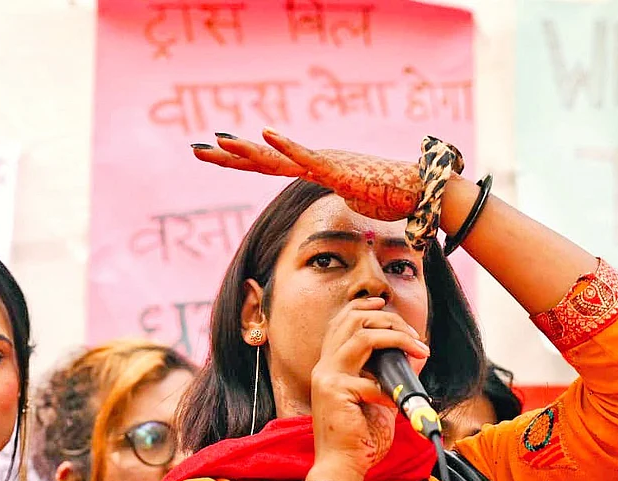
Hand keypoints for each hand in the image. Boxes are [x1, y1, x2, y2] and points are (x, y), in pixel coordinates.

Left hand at [194, 130, 422, 221]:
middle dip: (229, 155)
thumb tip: (344, 209)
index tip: (215, 154)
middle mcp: (316, 161)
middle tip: (196, 148)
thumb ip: (345, 202)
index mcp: (317, 169)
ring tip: (215, 141)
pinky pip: (306, 158)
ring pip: (277, 158)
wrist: (422, 192)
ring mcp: (325, 163)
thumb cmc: (396, 198)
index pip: (271, 165)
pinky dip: (284, 146)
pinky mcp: (338, 170)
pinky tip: (262, 135)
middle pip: (264, 159)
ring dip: (245, 151)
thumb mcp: (359, 203)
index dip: (242, 159)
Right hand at [305, 297, 429, 480]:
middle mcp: (325, 366)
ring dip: (396, 337)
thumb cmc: (360, 437)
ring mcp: (327, 377)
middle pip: (353, 319)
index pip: (343, 320)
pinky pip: (372, 380)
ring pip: (361, 336)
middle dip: (389, 319)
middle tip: (415, 336)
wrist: (342, 467)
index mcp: (330, 365)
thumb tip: (413, 354)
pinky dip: (392, 389)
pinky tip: (399, 402)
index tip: (385, 304)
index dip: (364, 306)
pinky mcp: (335, 392)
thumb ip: (388, 374)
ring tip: (417, 348)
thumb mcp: (377, 397)